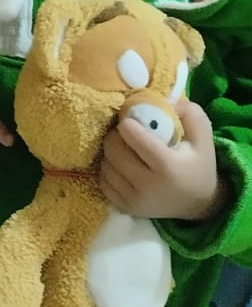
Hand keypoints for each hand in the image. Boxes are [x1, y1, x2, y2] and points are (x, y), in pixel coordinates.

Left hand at [99, 99, 225, 221]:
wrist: (199, 203)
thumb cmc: (198, 164)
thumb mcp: (203, 136)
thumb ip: (188, 112)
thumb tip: (163, 99)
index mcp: (167, 166)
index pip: (132, 136)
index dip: (127, 123)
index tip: (131, 119)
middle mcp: (148, 185)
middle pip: (113, 149)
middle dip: (115, 135)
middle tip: (124, 132)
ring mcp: (135, 199)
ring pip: (105, 165)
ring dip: (110, 152)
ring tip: (123, 148)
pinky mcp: (126, 208)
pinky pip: (103, 181)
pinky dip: (107, 170)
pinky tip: (120, 165)